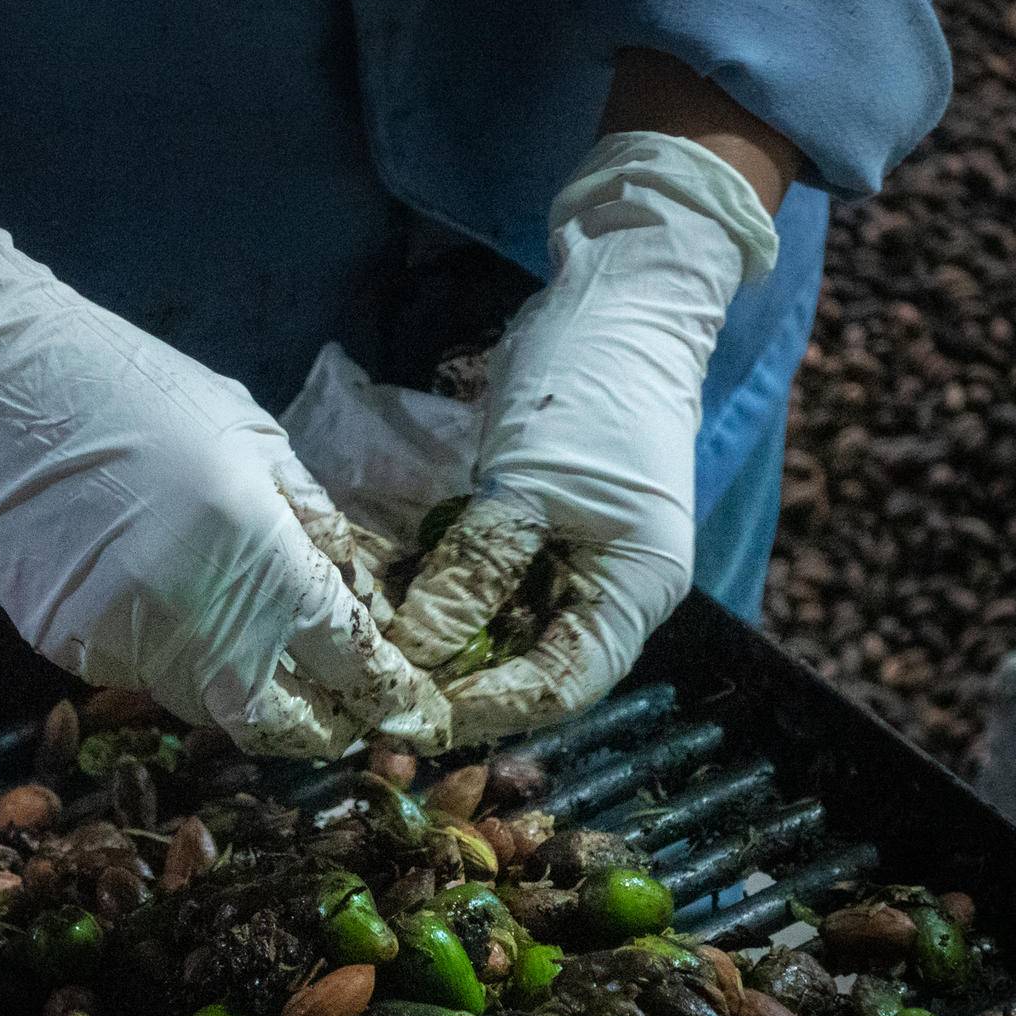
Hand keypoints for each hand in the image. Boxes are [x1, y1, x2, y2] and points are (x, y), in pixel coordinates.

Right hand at [0, 142, 447, 756]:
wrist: (2, 388)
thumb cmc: (141, 393)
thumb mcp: (256, 436)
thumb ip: (316, 528)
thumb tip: (363, 605)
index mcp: (251, 545)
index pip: (341, 653)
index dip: (384, 693)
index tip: (413, 713)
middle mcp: (190, 609)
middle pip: (274, 718)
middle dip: (320, 726)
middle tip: (341, 712)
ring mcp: (122, 638)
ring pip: (209, 705)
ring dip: (245, 687)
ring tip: (252, 639)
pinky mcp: (70, 649)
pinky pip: (146, 678)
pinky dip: (175, 657)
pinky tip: (163, 599)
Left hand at [288, 132, 778, 742]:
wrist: (617, 299)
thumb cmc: (589, 386)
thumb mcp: (529, 480)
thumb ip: (476, 567)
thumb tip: (416, 649)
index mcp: (638, 587)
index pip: (564, 681)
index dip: (490, 709)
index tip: (413, 715)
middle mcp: (612, 588)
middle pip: (533, 668)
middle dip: (460, 687)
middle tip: (379, 699)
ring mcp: (576, 560)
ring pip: (505, 631)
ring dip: (445, 649)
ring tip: (376, 664)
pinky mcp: (538, 530)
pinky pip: (489, 586)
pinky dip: (446, 601)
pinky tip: (394, 613)